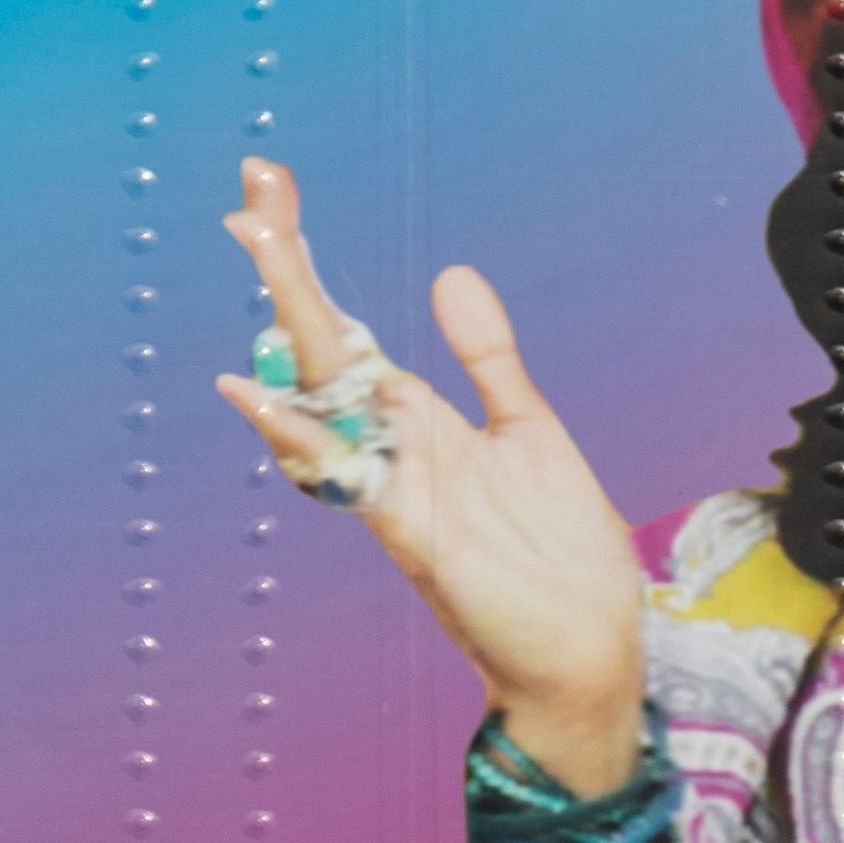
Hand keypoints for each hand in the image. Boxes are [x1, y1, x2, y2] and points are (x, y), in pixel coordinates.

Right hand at [214, 158, 648, 788]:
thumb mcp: (529, 430)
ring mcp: (396, 488)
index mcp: (419, 419)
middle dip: (292, 272)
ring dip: (293, 327)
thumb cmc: (557, 553)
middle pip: (324, 346)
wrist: (591, 650)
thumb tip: (451, 275)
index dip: (310, 264)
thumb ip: (487, 357)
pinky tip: (262, 398)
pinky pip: (346, 480)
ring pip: (323, 399)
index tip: (270, 191)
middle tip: (252, 195)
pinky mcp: (412, 535)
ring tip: (261, 247)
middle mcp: (393, 447)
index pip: (349, 327)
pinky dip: (302, 439)